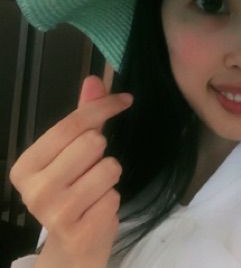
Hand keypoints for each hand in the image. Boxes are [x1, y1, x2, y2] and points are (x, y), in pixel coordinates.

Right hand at [9, 75, 132, 267]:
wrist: (70, 249)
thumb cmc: (71, 194)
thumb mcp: (72, 153)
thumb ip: (84, 117)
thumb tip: (94, 79)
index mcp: (27, 165)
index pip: (73, 123)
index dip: (104, 106)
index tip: (125, 99)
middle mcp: (33, 189)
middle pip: (93, 142)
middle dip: (102, 152)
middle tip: (90, 169)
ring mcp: (54, 213)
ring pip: (109, 167)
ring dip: (109, 177)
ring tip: (94, 191)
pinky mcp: (79, 231)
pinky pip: (115, 196)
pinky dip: (112, 199)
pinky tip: (97, 210)